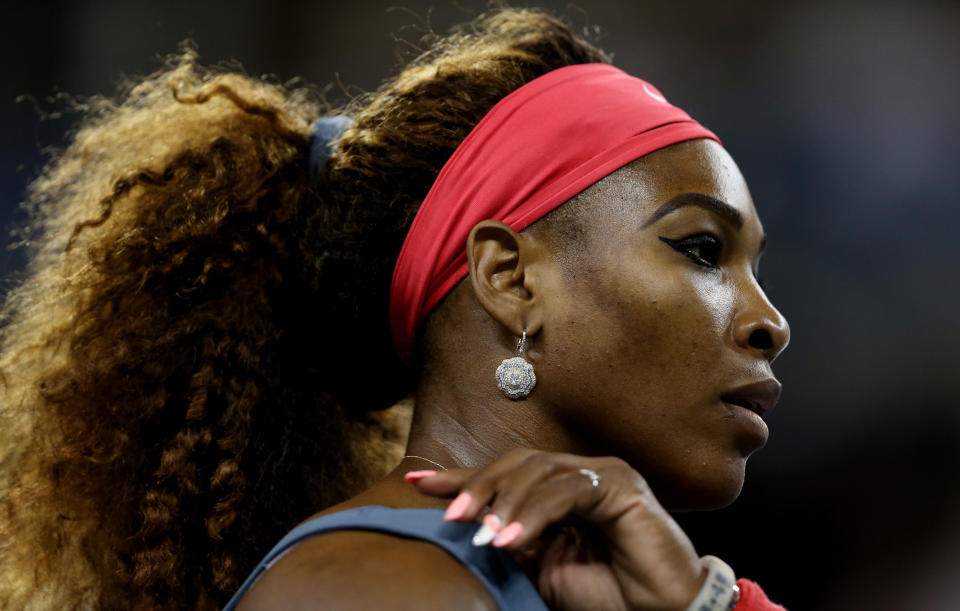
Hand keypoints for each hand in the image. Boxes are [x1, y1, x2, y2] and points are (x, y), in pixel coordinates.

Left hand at [406, 449, 704, 610]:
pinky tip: (512, 538)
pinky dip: (535, 513)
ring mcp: (602, 473)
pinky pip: (566, 490)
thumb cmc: (608, 595)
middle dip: (478, 486)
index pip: (505, 473)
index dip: (461, 476)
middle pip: (517, 463)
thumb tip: (466, 532)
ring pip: (538, 471)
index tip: (417, 482)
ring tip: (484, 537)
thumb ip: (511, 543)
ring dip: (504, 503)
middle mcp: (580, 473)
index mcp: (561, 489)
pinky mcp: (620, 484)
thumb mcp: (542, 569)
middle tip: (451, 516)